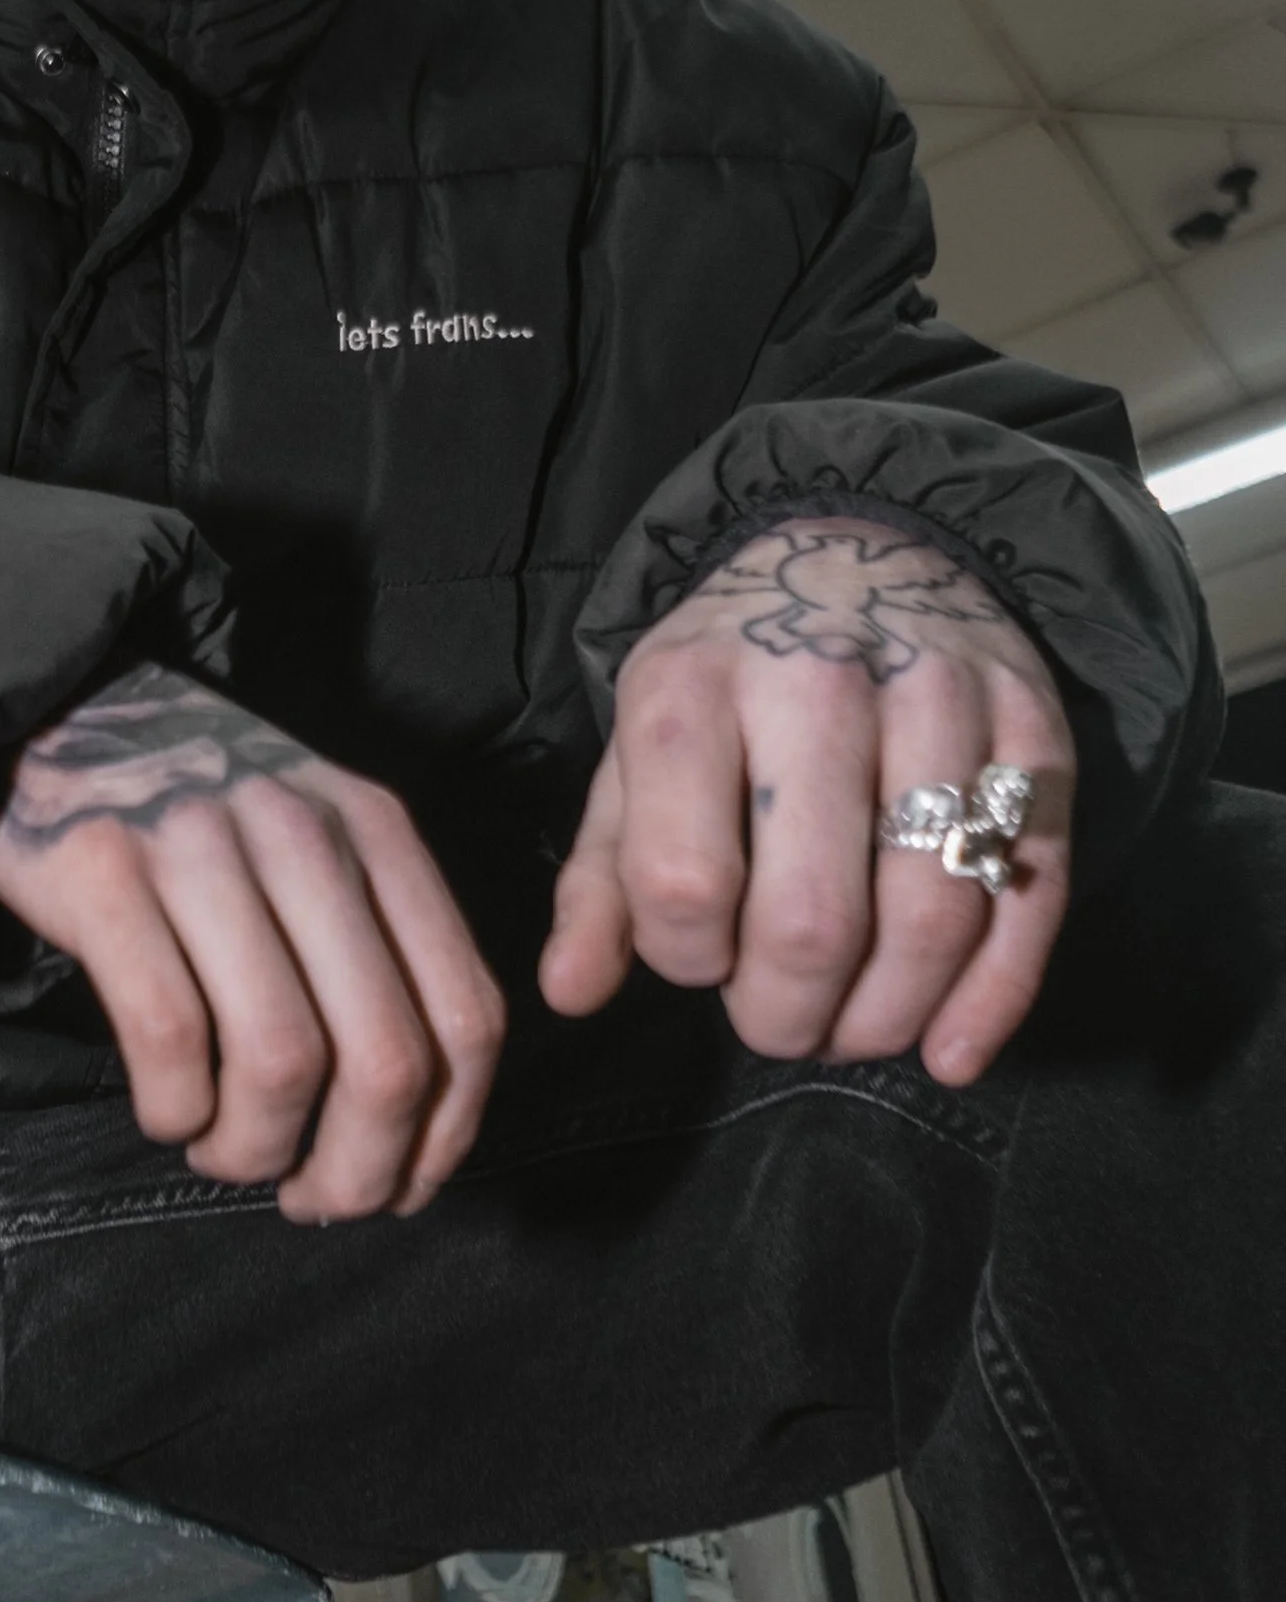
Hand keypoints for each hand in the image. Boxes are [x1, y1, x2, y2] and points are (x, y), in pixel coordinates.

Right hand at [0, 663, 504, 1221]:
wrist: (56, 711)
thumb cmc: (197, 810)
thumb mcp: (316, 839)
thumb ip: (378, 947)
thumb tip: (418, 1123)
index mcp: (376, 831)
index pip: (466, 1013)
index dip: (446, 1134)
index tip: (401, 1187)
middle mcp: (303, 834)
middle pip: (386, 1059)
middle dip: (357, 1170)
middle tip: (309, 1198)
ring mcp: (200, 848)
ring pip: (282, 1059)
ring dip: (257, 1147)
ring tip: (224, 1149)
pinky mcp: (102, 872)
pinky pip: (168, 1033)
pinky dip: (175, 1108)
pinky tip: (168, 1111)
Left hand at [539, 518, 1074, 1083]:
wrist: (855, 548)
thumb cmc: (729, 683)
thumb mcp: (637, 755)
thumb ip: (603, 879)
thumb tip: (568, 993)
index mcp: (692, 688)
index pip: (683, 882)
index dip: (688, 961)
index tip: (700, 963)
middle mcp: (816, 681)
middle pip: (811, 918)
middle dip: (790, 1014)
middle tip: (782, 1026)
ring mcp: (938, 699)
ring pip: (929, 916)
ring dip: (888, 1016)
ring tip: (854, 1030)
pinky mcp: (1033, 728)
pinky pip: (1030, 889)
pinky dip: (993, 996)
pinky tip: (951, 1053)